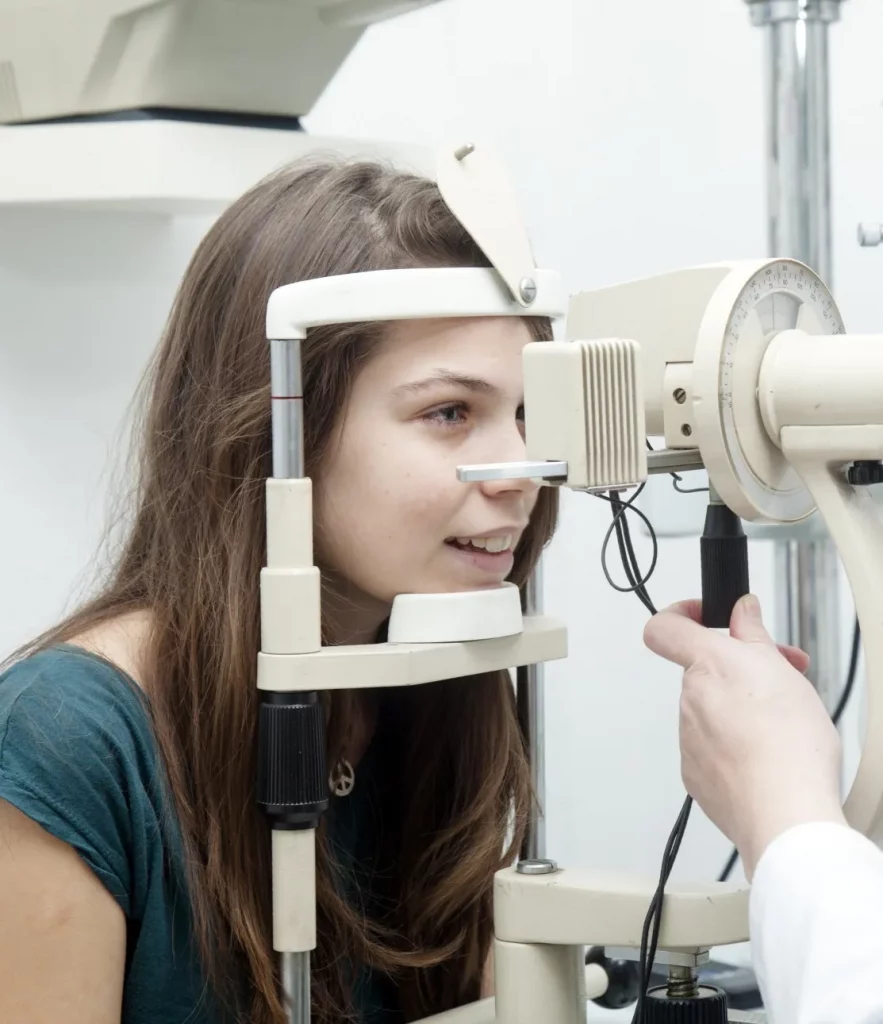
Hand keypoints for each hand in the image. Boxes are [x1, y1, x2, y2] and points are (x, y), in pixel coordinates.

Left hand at [643, 594, 846, 879]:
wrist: (785, 813)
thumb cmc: (789, 745)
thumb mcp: (781, 670)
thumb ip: (752, 634)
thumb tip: (741, 610)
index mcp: (706, 666)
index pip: (664, 627)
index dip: (680, 615)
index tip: (704, 616)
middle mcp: (689, 701)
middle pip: (705, 673)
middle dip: (740, 671)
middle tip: (782, 678)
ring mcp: (689, 740)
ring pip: (711, 711)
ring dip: (740, 709)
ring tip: (782, 725)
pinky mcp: (696, 775)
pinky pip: (712, 748)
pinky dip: (736, 746)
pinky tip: (767, 754)